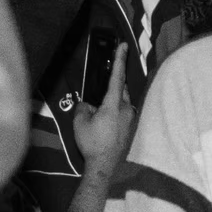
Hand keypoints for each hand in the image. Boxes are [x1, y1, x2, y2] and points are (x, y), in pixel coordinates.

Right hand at [72, 45, 134, 169]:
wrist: (105, 166)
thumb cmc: (92, 143)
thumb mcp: (80, 123)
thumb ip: (83, 107)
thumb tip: (88, 104)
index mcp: (114, 104)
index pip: (117, 76)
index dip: (119, 59)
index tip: (123, 45)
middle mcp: (126, 108)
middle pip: (120, 89)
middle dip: (110, 86)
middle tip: (98, 94)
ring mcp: (131, 118)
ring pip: (122, 101)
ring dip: (111, 102)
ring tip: (98, 115)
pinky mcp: (132, 127)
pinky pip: (123, 113)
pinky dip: (114, 113)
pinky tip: (104, 125)